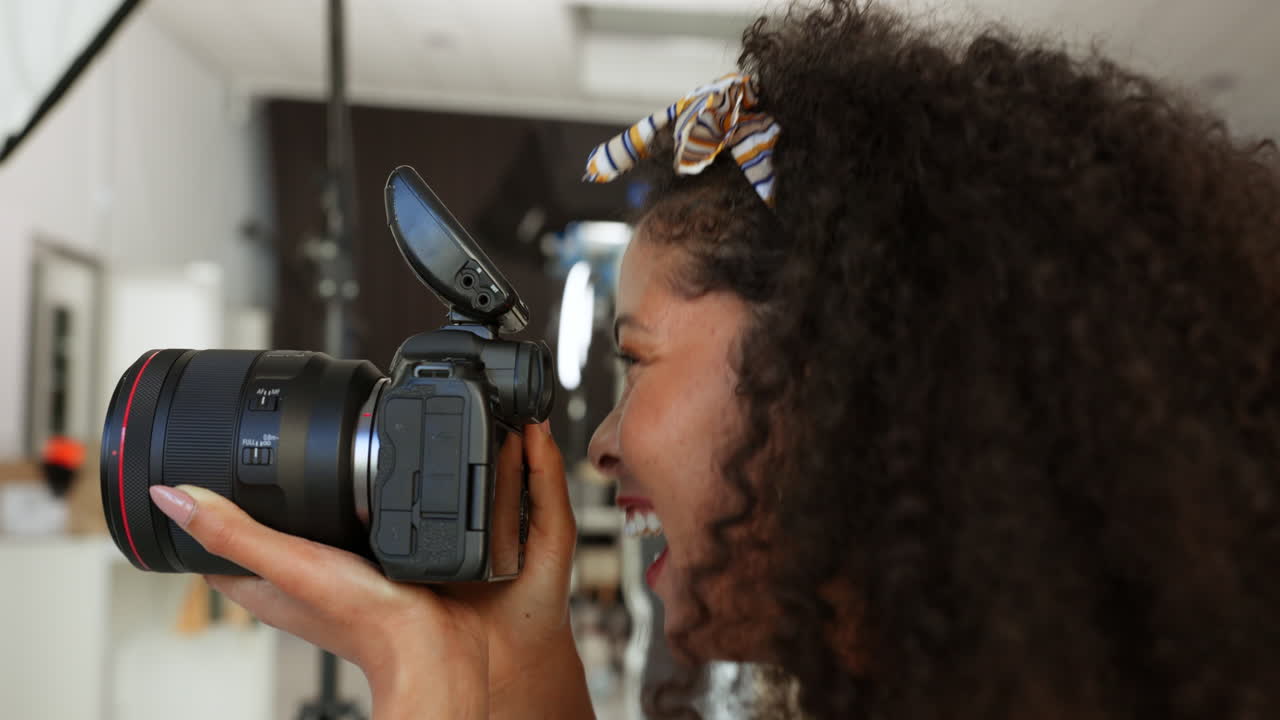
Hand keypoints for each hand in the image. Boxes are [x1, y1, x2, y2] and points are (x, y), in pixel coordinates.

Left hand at [148, 421, 590, 719]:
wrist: (443, 639)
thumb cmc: (368, 619)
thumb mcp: (291, 563)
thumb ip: (234, 532)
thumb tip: (170, 498)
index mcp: (264, 585)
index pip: (212, 547)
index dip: (200, 509)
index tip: (195, 471)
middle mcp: (298, 580)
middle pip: (261, 532)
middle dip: (258, 495)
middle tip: (254, 455)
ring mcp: (339, 572)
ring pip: (311, 527)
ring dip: (312, 497)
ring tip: (309, 458)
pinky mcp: (378, 563)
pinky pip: (358, 527)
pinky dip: (357, 505)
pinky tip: (367, 486)